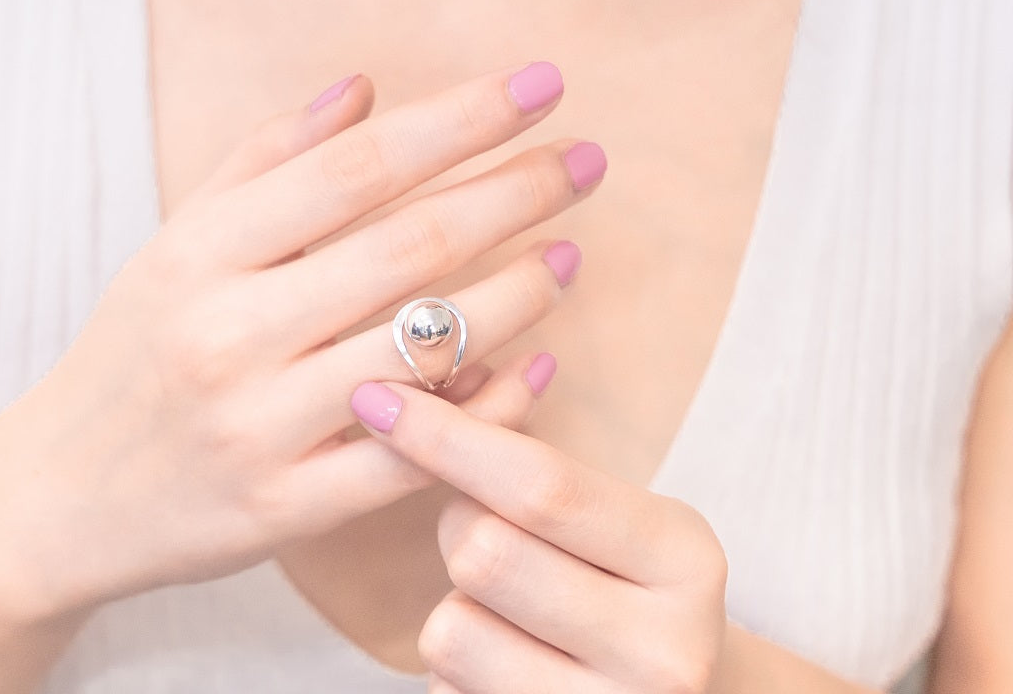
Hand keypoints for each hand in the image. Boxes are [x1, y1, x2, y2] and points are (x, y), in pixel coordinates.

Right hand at [0, 62, 607, 624]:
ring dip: (516, 296)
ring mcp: (257, 429)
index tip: (541, 87)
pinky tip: (534, 364)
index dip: (460, 121)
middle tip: (586, 161)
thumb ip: (265, 160)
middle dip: (514, 194)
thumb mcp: (176, 244)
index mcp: (199, 255)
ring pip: (421, 353)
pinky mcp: (284, 509)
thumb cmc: (132, 355)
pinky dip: (484, 409)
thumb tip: (365, 88)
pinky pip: (410, 457)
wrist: (62, 496)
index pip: (355, 168)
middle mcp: (226, 335)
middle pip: (406, 250)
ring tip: (567, 254)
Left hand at [350, 381, 728, 693]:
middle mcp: (663, 651)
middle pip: (484, 556)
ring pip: (451, 633)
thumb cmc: (625, 587)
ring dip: (456, 609)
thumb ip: (532, 471)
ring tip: (508, 614)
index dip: (449, 438)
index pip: (544, 487)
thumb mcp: (615, 519)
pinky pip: (445, 690)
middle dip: (459, 528)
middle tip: (488, 531)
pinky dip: (456, 669)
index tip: (379, 400)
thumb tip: (408, 402)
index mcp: (684, 561)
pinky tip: (510, 665)